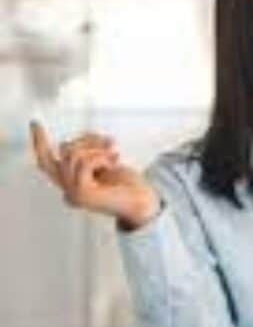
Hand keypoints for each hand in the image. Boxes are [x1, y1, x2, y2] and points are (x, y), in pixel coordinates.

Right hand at [30, 121, 159, 229]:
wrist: (144, 202)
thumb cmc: (128, 185)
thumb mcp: (104, 164)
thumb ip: (86, 156)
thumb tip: (78, 142)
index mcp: (71, 184)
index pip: (46, 162)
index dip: (39, 142)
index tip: (35, 124)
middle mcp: (68, 191)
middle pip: (62, 152)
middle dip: (86, 140)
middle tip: (108, 142)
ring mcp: (73, 194)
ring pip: (72, 154)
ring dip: (97, 148)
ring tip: (114, 155)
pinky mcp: (82, 193)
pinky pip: (83, 163)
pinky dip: (100, 157)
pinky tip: (112, 162)